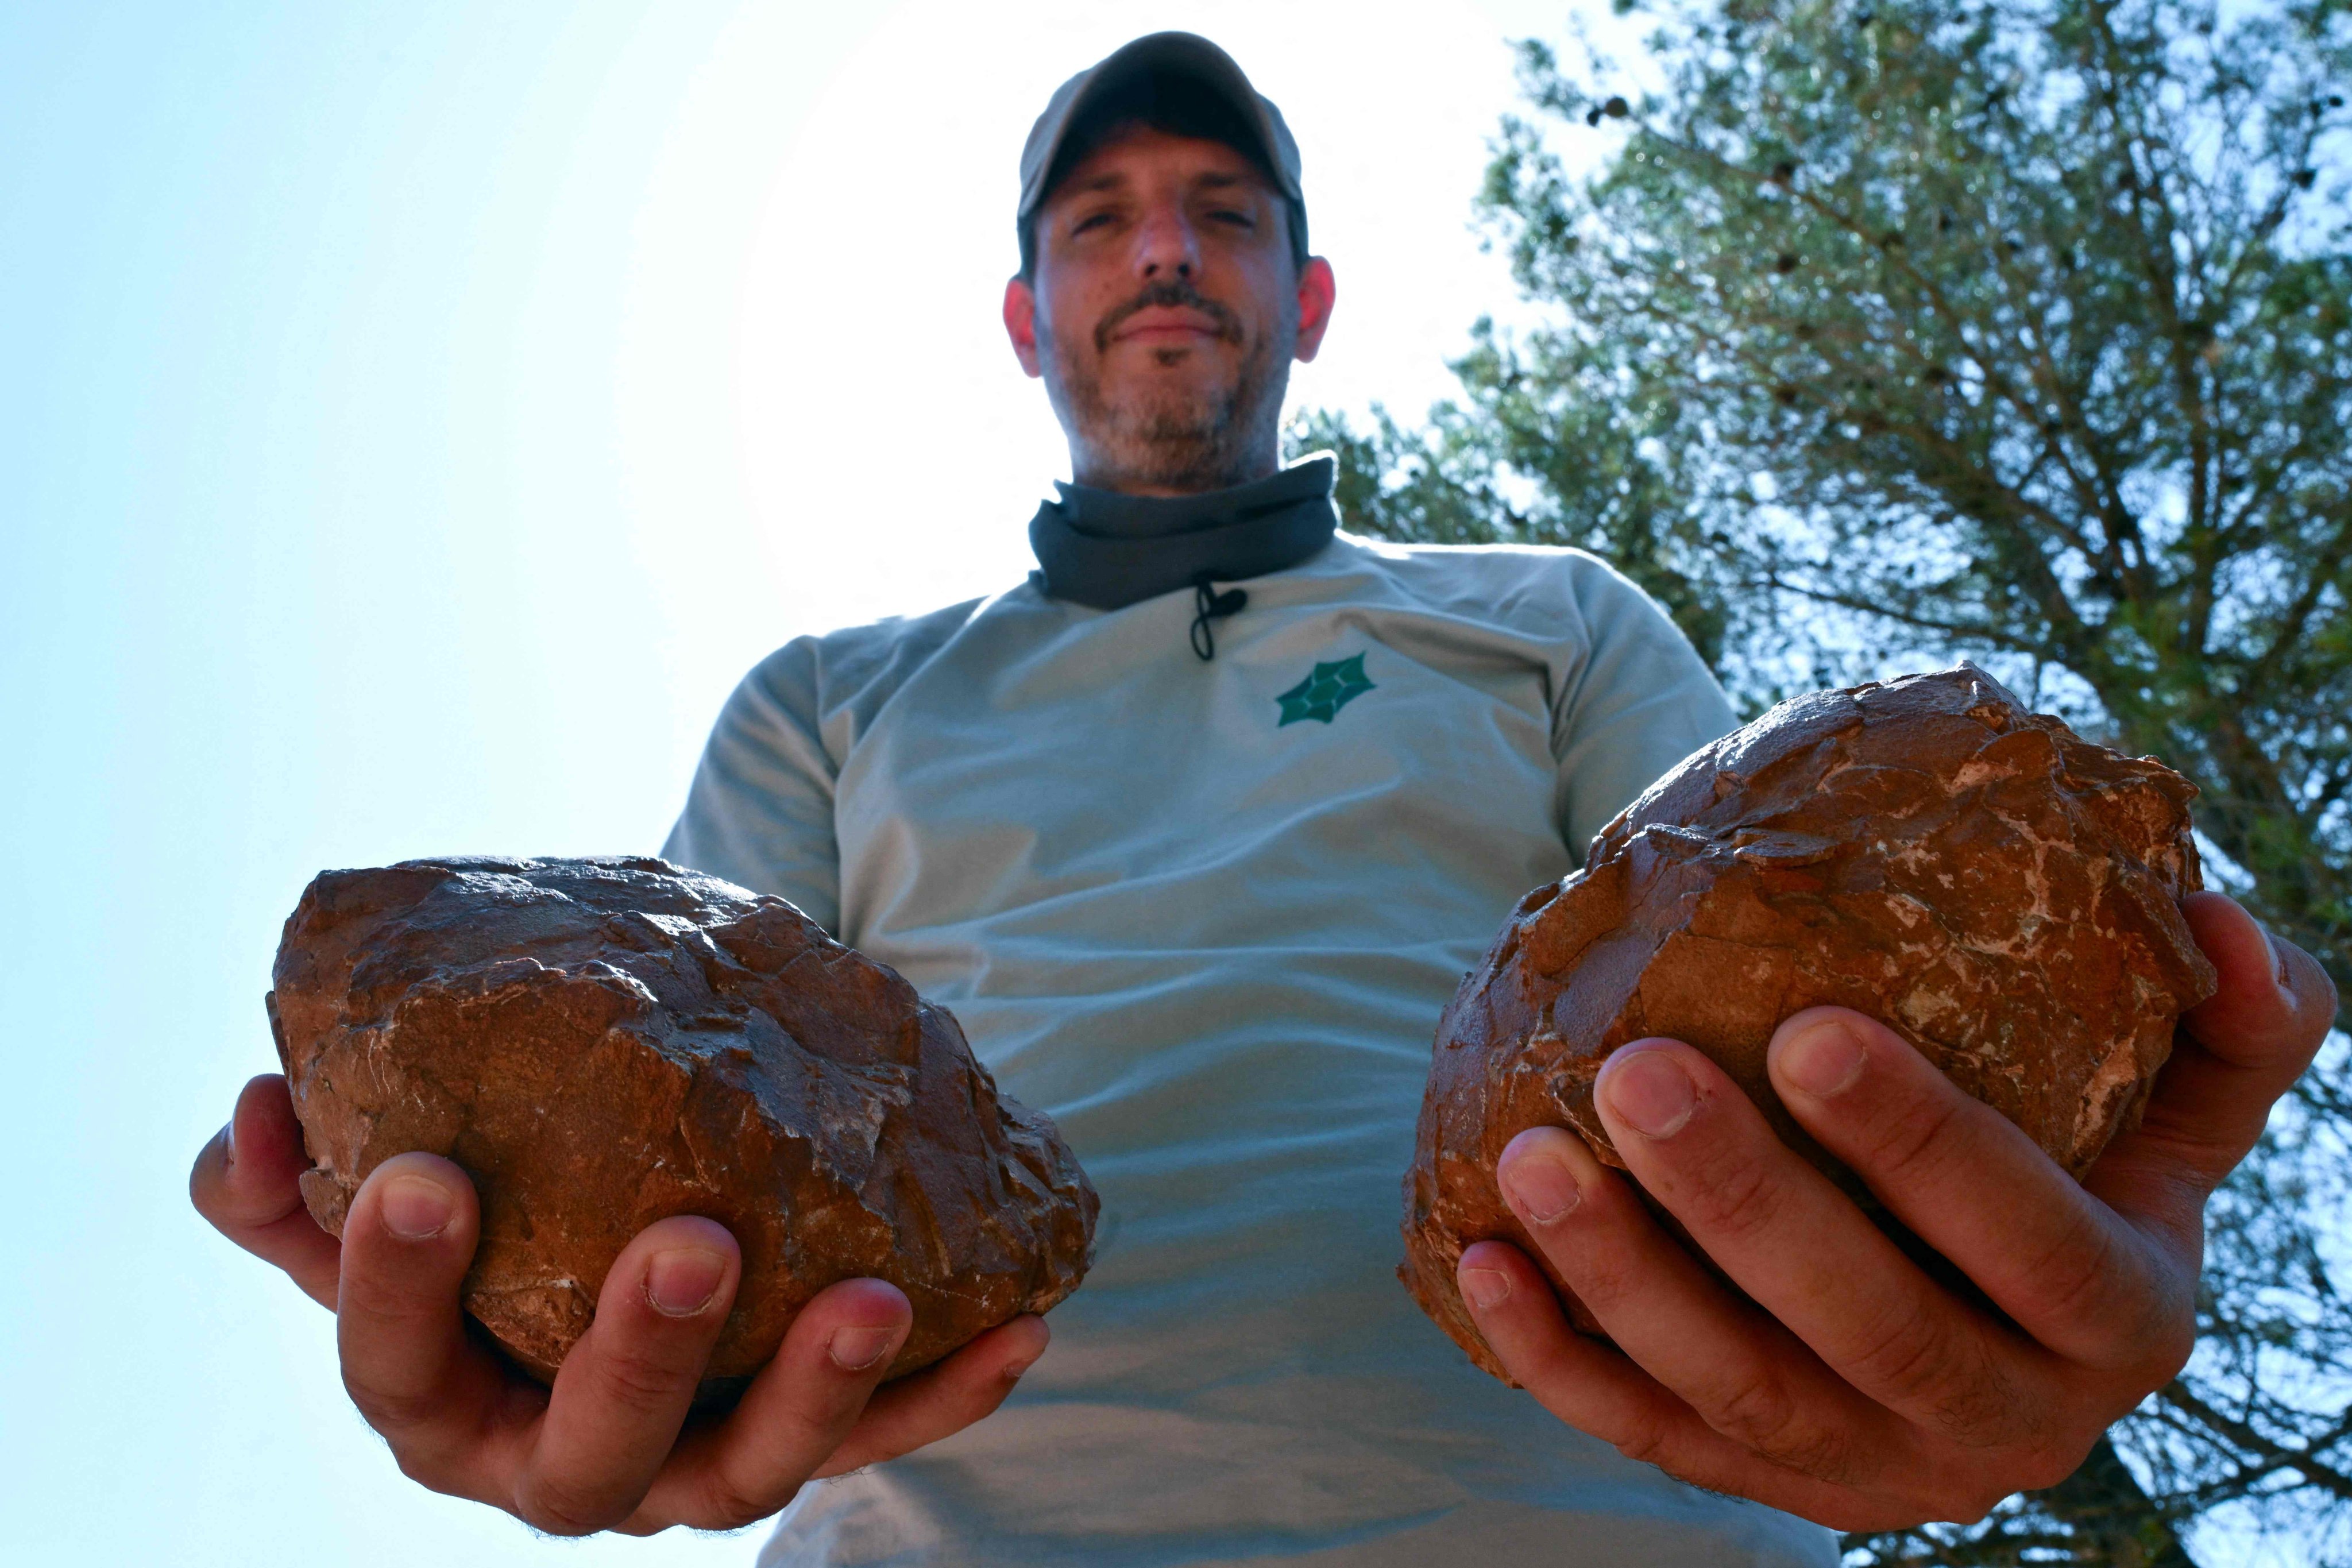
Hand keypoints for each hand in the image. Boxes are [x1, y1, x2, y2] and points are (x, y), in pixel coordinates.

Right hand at [190, 1073, 1045, 1535]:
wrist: (590, 1249)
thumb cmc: (480, 1225)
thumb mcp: (378, 1201)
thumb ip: (293, 1171)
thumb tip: (259, 1103)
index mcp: (442, 1404)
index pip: (395, 1369)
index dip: (394, 1285)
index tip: (422, 1175)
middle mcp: (563, 1463)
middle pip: (591, 1451)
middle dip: (641, 1355)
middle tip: (690, 1244)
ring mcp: (690, 1468)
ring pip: (752, 1469)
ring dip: (820, 1391)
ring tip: (877, 1299)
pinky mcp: (796, 1442)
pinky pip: (886, 1435)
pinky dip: (949, 1391)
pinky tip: (1019, 1328)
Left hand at [1452, 891, 2335, 1529]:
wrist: (1985, 1296)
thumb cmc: (2071, 1156)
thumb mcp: (2171, 1101)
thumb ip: (2226, 1022)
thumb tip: (2227, 925)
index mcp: (2120, 1318)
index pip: (2038, 1248)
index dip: (1929, 1150)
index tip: (1811, 1031)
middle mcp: (2009, 1421)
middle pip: (1874, 1333)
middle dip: (1748, 1207)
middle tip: (1635, 1074)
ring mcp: (1881, 1472)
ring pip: (1746, 1396)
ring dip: (1629, 1281)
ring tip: (1534, 1156)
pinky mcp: (1768, 1485)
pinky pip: (1651, 1438)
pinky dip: (1560, 1362)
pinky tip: (1483, 1262)